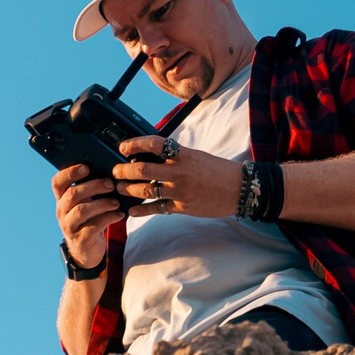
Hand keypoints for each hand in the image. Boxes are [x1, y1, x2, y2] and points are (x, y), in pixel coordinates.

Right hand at [52, 163, 121, 266]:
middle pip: (72, 194)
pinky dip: (108, 218)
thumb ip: (91, 190)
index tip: (86, 167)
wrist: (86, 250)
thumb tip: (110, 173)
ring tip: (116, 202)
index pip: (57, 183)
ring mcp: (69, 226)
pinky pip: (93, 226)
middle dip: (93, 186)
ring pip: (81, 210)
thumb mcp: (86, 204)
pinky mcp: (81, 239)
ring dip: (102, 203)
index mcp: (62, 199)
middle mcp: (62, 212)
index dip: (69, 173)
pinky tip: (119, 214)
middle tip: (111, 184)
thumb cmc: (89, 220)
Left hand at [114, 135, 241, 218]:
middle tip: (116, 171)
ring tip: (119, 188)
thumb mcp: (195, 155)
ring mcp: (180, 191)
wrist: (238, 189)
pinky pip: (157, 209)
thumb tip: (150, 154)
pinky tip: (131, 210)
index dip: (135, 144)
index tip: (123, 146)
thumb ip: (174, 156)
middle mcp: (180, 172)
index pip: (155, 144)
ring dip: (128, 189)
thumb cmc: (216, 170)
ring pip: (146, 191)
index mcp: (183, 155)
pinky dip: (142, 210)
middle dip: (124, 170)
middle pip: (143, 170)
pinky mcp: (182, 207)